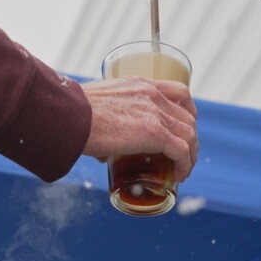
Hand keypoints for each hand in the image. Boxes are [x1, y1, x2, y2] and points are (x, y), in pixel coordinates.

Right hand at [80, 76, 198, 181]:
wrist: (69, 115)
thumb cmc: (74, 113)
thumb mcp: (98, 107)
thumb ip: (107, 124)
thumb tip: (104, 152)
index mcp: (140, 84)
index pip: (179, 92)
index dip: (187, 111)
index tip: (185, 126)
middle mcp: (152, 94)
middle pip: (187, 116)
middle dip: (190, 138)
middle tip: (183, 155)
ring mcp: (155, 113)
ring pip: (189, 134)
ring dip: (190, 154)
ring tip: (183, 170)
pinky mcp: (154, 133)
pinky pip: (181, 150)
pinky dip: (184, 164)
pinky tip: (180, 176)